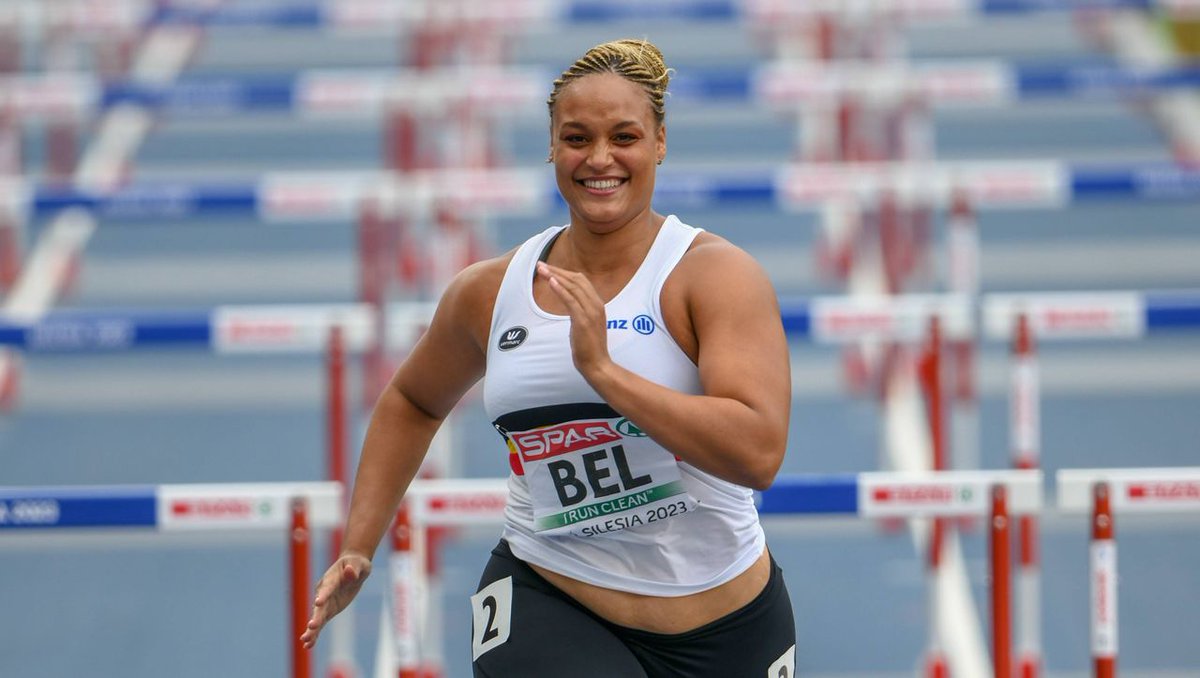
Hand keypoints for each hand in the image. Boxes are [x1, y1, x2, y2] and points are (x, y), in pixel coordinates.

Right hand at [300, 551, 371, 648]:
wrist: (353, 566)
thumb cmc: (357, 564)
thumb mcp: (360, 564)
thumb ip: (353, 569)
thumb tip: (350, 570)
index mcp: (331, 578)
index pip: (328, 587)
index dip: (324, 594)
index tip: (318, 602)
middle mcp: (324, 591)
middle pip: (319, 606)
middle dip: (316, 617)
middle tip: (311, 626)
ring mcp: (325, 602)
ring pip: (317, 617)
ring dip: (312, 629)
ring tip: (305, 640)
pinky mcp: (328, 610)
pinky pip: (321, 623)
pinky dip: (315, 633)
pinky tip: (308, 645)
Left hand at [536, 261, 610, 377]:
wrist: (597, 364)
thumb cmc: (589, 347)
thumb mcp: (586, 324)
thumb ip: (580, 311)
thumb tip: (570, 303)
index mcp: (598, 304)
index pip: (581, 281)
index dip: (564, 273)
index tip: (549, 268)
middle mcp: (597, 305)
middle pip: (576, 280)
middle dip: (558, 271)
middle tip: (541, 265)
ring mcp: (591, 312)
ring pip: (573, 287)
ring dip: (556, 276)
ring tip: (542, 270)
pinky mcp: (583, 321)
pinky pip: (571, 300)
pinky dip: (560, 289)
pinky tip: (551, 282)